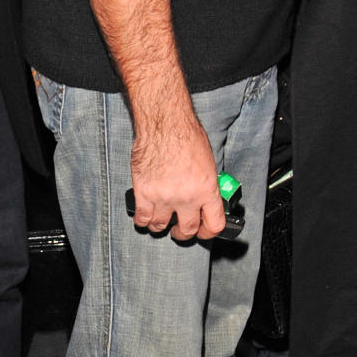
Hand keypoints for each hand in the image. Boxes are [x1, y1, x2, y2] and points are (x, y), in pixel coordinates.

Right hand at [130, 109, 225, 240]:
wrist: (164, 124)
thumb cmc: (185, 135)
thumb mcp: (208, 162)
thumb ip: (205, 183)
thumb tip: (204, 196)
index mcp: (206, 190)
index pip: (214, 224)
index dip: (209, 232)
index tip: (204, 232)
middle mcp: (187, 198)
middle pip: (187, 229)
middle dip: (184, 233)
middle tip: (180, 230)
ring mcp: (164, 198)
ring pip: (161, 227)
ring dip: (161, 226)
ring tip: (160, 221)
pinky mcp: (144, 193)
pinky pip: (142, 218)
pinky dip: (143, 220)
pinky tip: (145, 216)